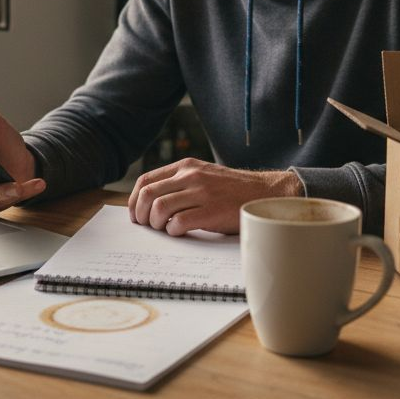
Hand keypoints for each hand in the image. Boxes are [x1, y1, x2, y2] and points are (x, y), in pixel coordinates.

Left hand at [127, 158, 303, 235]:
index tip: (136, 214)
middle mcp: (191, 175)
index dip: (134, 200)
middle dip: (141, 214)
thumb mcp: (203, 176)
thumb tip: (151, 203)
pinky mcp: (211, 210)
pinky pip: (178, 223)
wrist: (264, 193)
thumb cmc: (232, 190)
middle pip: (147, 194)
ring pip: (159, 208)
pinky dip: (173, 231)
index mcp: (186, 166)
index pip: (146, 180)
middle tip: (147, 226)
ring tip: (165, 229)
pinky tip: (181, 232)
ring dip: (156, 225)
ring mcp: (201, 192)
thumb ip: (180, 183)